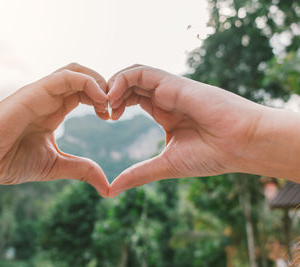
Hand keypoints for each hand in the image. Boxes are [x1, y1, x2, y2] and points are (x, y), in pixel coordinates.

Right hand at [0, 63, 109, 196]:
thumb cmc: (9, 162)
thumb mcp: (55, 165)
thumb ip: (81, 169)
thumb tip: (107, 186)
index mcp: (53, 109)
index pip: (83, 92)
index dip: (102, 100)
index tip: (111, 118)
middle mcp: (47, 97)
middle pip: (83, 76)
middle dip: (104, 88)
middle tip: (114, 109)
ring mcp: (40, 92)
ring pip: (76, 71)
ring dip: (99, 83)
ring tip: (108, 105)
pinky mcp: (33, 92)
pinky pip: (65, 77)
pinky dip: (88, 83)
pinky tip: (100, 101)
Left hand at [107, 65, 267, 196]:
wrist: (241, 145)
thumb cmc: (211, 155)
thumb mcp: (165, 165)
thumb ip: (138, 174)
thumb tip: (111, 190)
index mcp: (164, 111)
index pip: (131, 97)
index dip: (114, 103)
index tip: (105, 118)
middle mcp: (165, 97)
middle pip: (129, 83)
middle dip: (110, 93)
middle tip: (101, 112)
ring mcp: (170, 88)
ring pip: (133, 73)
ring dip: (113, 85)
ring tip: (106, 105)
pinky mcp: (175, 83)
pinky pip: (142, 72)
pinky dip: (123, 80)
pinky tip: (114, 99)